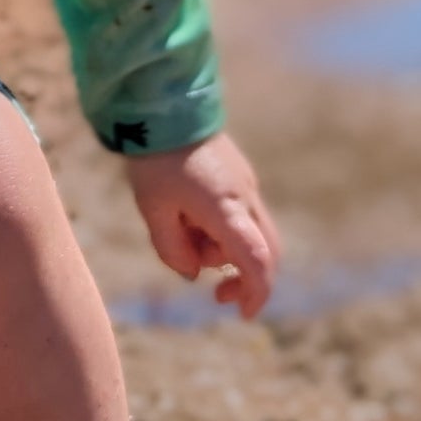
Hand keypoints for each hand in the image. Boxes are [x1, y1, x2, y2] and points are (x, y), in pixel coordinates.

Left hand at [124, 132, 280, 319]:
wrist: (164, 106)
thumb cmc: (154, 160)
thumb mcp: (153, 210)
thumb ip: (172, 249)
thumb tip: (193, 273)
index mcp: (224, 208)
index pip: (256, 260)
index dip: (256, 292)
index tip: (243, 314)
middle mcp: (245, 197)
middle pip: (266, 251)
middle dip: (246, 278)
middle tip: (217, 295)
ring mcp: (247, 185)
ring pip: (251, 235)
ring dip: (223, 249)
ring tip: (180, 228)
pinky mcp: (241, 177)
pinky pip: (241, 216)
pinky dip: (223, 230)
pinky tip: (190, 217)